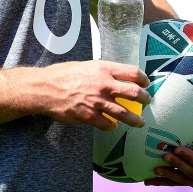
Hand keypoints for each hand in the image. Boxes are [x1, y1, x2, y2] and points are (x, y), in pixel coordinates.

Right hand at [34, 60, 149, 130]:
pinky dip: (112, 126)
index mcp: (103, 69)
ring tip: (140, 122)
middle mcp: (104, 84)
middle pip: (134, 93)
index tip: (146, 83)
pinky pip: (107, 125)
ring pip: (124, 113)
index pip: (132, 72)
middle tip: (146, 101)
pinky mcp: (90, 116)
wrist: (45, 88)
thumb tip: (113, 76)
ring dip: (135, 120)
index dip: (143, 78)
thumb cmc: (62, 74)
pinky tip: (113, 126)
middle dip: (144, 99)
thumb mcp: (85, 65)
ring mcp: (98, 102)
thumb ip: (101, 71)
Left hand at [144, 136, 192, 188]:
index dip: (192, 158)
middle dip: (178, 166)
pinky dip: (162, 181)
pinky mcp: (191, 181)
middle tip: (164, 156)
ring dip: (168, 175)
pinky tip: (149, 181)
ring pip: (183, 180)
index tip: (178, 150)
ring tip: (155, 170)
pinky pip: (176, 181)